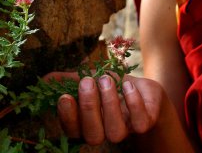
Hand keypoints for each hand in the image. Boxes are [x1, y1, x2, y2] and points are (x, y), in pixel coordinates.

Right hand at [46, 72, 164, 145]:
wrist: (141, 88)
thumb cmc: (110, 85)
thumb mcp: (88, 78)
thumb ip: (66, 80)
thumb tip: (43, 79)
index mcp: (87, 124)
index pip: (73, 131)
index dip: (68, 117)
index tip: (65, 97)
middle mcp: (104, 131)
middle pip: (93, 135)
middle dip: (88, 108)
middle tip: (87, 82)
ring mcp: (125, 130)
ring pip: (115, 131)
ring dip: (109, 103)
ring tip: (106, 79)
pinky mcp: (144, 123)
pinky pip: (139, 122)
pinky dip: (133, 103)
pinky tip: (128, 85)